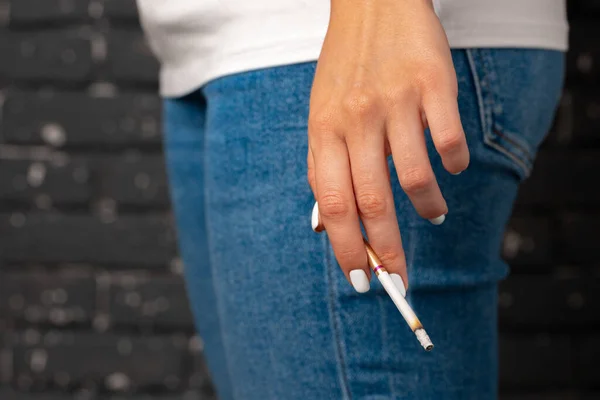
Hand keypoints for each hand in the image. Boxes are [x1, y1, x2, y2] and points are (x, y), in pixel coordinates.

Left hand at [307, 0, 468, 291]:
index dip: (345, 248)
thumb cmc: (346, 69)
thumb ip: (322, 167)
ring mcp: (395, 102)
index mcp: (324, 131)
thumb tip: (324, 225)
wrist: (373, 4)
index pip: (332, 204)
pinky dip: (454, 165)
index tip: (359, 280)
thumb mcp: (321, 116)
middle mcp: (356, 120)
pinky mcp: (432, 84)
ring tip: (434, 213)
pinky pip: (448, 140)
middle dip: (387, 252)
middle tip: (400, 279)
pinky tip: (451, 168)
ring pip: (415, 177)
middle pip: (371, 203)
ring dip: (428, 208)